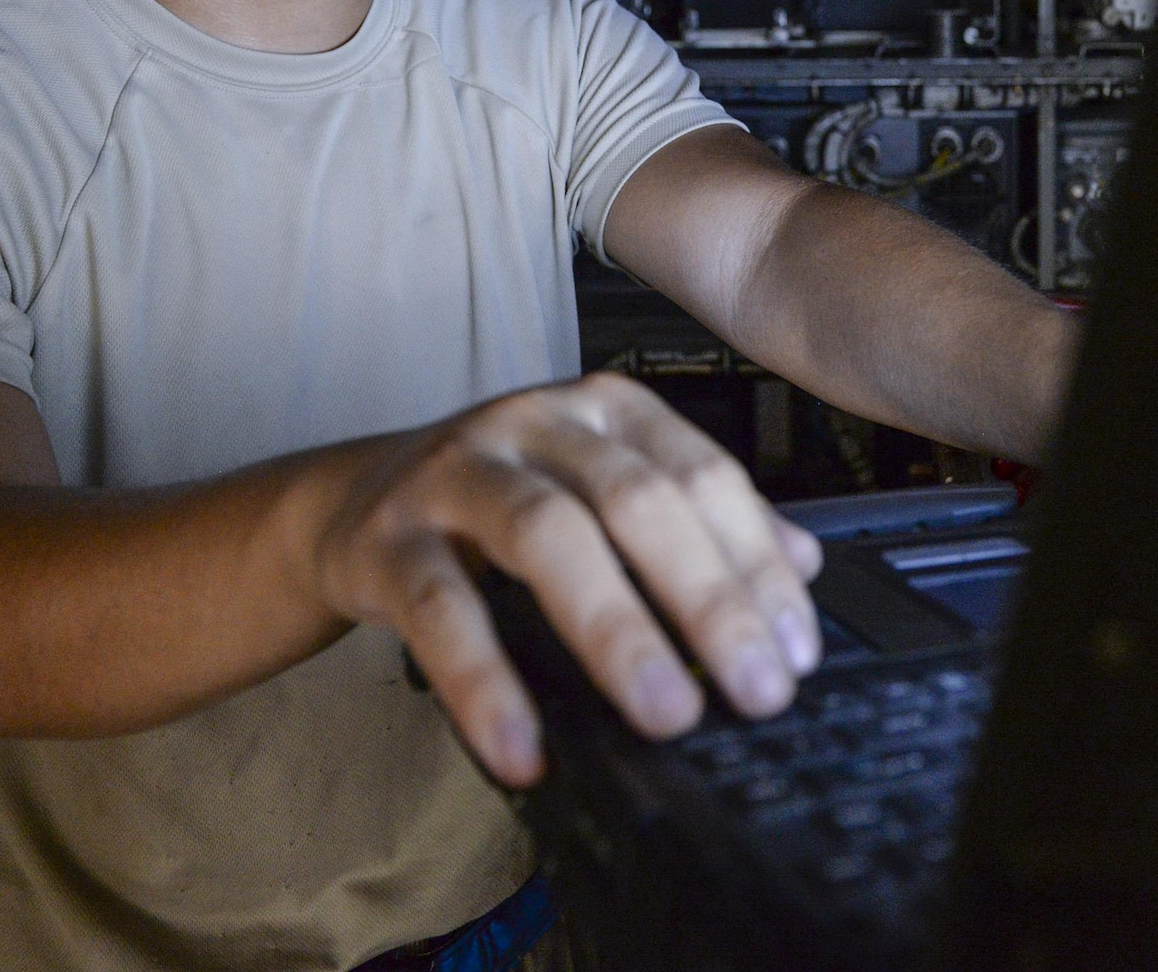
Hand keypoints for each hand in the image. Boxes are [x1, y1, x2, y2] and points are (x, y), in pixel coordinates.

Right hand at [307, 371, 823, 785]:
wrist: (353, 504)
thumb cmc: (499, 503)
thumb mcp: (604, 492)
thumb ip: (700, 522)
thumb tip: (804, 567)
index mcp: (605, 409)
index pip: (703, 476)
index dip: (758, 564)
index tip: (796, 650)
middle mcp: (536, 422)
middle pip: (638, 500)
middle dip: (709, 600)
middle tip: (758, 689)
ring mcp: (457, 471)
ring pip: (547, 537)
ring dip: (618, 632)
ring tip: (668, 713)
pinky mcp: (389, 536)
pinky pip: (440, 610)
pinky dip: (486, 684)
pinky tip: (523, 748)